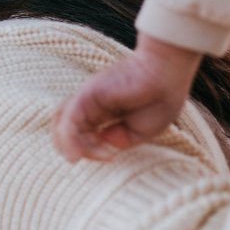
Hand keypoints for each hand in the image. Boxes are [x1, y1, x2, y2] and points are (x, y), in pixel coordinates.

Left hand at [52, 34, 202, 161]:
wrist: (169, 72)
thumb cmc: (162, 97)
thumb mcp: (142, 130)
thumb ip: (121, 139)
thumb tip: (103, 140)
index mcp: (103, 112)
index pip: (80, 134)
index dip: (89, 150)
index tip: (111, 157)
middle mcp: (91, 104)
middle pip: (64, 130)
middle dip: (75, 149)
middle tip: (101, 155)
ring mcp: (87, 97)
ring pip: (59, 123)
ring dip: (67, 145)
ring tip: (84, 156)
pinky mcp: (88, 94)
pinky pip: (68, 119)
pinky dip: (69, 139)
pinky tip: (80, 153)